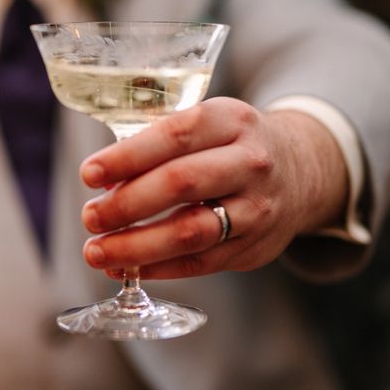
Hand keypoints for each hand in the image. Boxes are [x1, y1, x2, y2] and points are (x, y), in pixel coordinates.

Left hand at [80, 97, 347, 279]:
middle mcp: (251, 162)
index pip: (176, 135)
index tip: (89, 173)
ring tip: (96, 252)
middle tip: (90, 216)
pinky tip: (126, 266)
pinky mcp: (254, 247)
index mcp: (232, 120)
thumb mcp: (209, 123)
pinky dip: (158, 268)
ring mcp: (257, 208)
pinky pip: (200, 263)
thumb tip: (102, 179)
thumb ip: (159, 143)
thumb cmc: (233, 144)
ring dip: (136, 246)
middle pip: (182, 184)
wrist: (300, 171)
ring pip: (191, 232)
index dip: (128, 156)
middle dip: (127, 204)